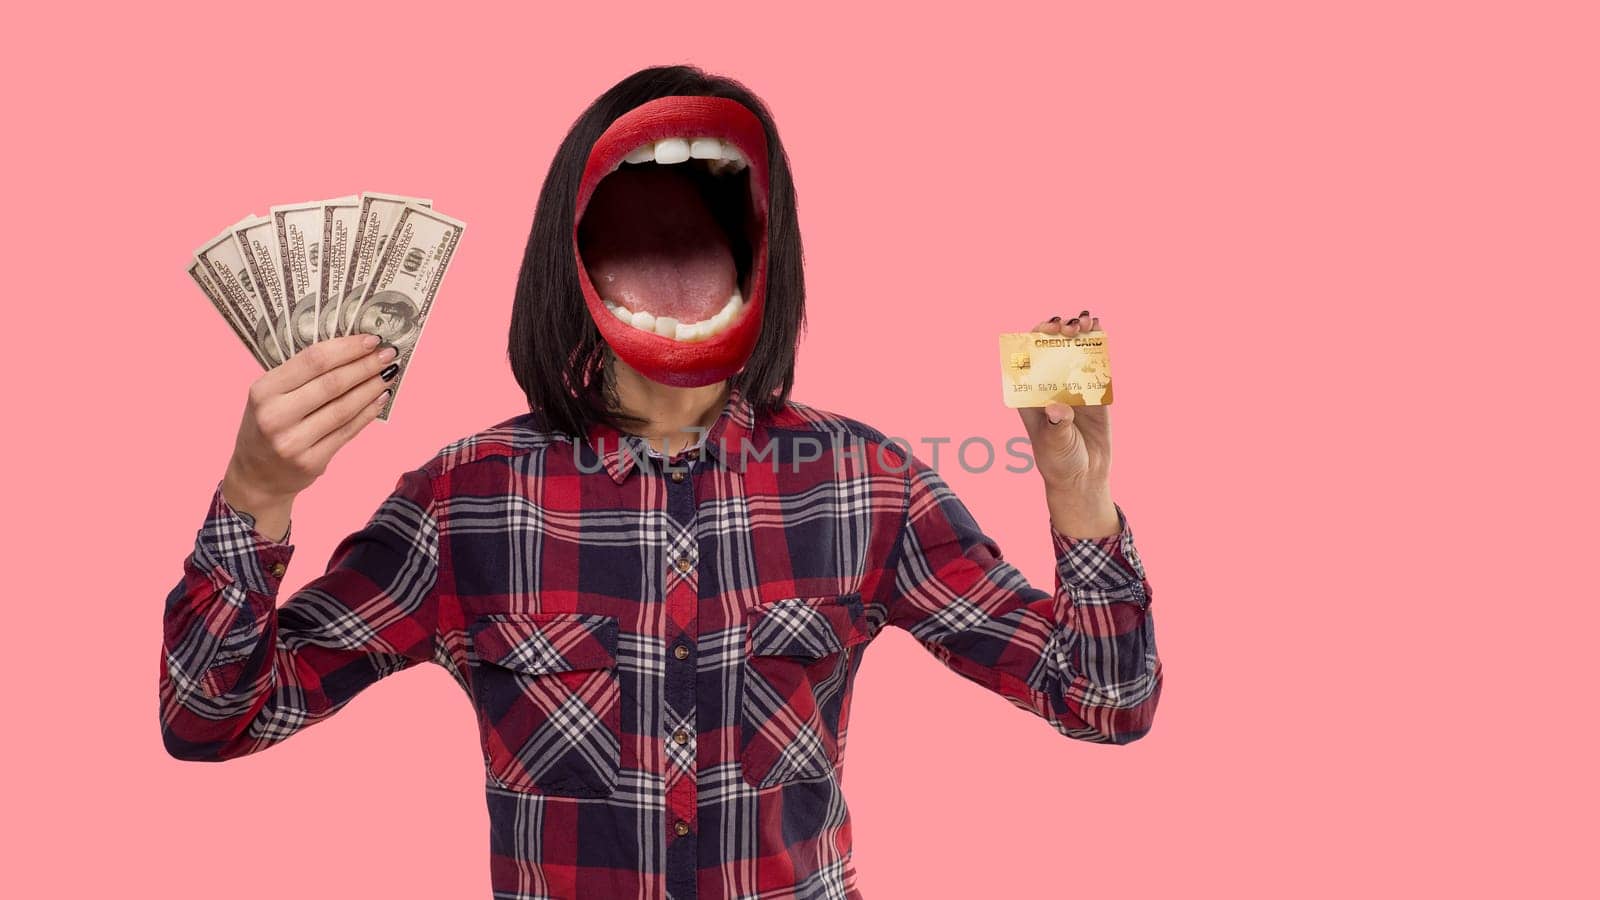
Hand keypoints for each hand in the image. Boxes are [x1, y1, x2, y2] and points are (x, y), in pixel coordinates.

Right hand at [221, 333, 397, 537]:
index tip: (371, 339)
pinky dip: (368, 412)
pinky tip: (380, 398)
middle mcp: (275, 416)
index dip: (347, 348)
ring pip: (344, 408)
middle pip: (332, 383)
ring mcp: (293, 442)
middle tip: (388, 354)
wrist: (256, 476)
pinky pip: (348, 431)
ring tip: (388, 374)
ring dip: (371, 388)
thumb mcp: (270, 396)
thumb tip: (352, 351)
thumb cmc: (267, 426)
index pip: (312, 360)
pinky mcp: (311, 462)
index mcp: (263, 391)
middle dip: (365, 366)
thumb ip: (301, 376)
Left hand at [1015, 310, 1119, 537]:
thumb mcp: (1054, 444)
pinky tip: (1100, 329)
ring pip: (1073, 349)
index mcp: (1030, 393)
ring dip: (1078, 330)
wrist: (1084, 476)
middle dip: (1057, 330)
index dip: (1033, 338)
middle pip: (1049, 348)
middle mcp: (1050, 384)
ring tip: (1086, 322)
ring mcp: (1072, 384)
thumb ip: (1057, 426)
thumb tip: (1057, 408)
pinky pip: (1095, 362)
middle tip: (1069, 328)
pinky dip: (1097, 343)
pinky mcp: (1095, 390)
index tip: (1045, 330)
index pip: (1026, 358)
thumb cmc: (1060, 460)